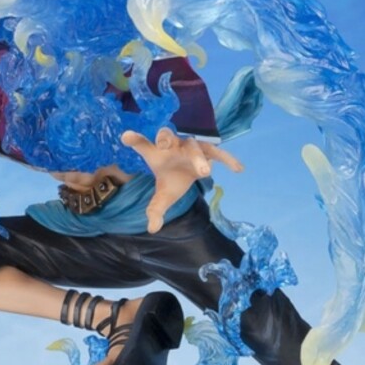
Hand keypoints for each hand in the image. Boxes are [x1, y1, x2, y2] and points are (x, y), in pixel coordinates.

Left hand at [121, 128, 243, 233]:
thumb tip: (152, 228)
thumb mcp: (164, 195)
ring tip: (205, 173)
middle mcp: (172, 144)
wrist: (189, 171)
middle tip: (164, 145)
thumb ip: (156, 209)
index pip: (143, 144)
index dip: (135, 139)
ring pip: (193, 146)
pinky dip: (227, 159)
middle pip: (167, 136)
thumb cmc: (172, 178)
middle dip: (166, 139)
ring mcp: (190, 146)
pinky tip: (239, 170)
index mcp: (157, 153)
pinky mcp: (207, 150)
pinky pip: (217, 153)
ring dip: (198, 157)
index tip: (126, 137)